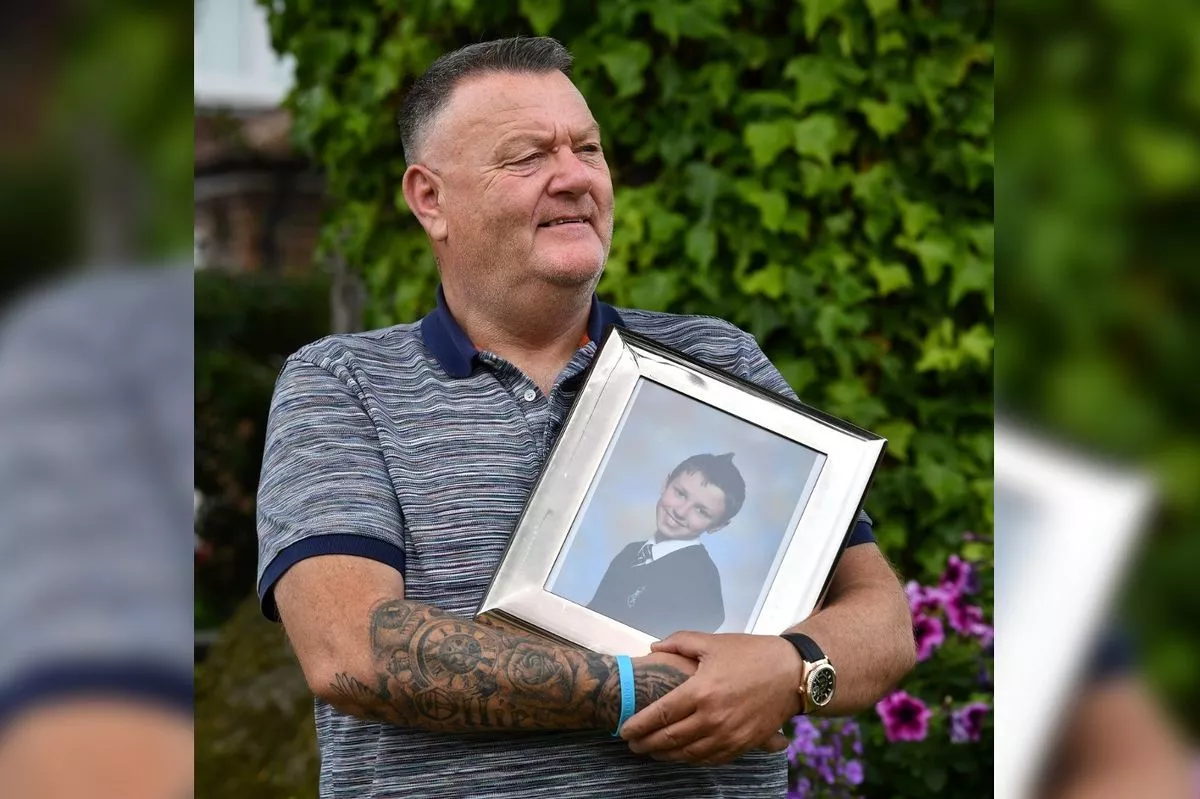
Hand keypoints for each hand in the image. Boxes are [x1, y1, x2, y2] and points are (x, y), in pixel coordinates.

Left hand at [620, 632, 801, 765]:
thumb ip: (679, 642)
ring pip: (688, 754)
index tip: (624, 729)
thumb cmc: (752, 654)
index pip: (661, 714)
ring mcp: (729, 735)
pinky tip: (682, 755)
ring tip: (651, 752)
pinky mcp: (743, 745)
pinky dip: (692, 760)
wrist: (792, 673)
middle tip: (632, 745)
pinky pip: (711, 759)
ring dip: (666, 755)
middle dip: (646, 744)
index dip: (639, 724)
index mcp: (702, 691)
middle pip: (670, 739)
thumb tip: (654, 648)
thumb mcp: (713, 642)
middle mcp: (713, 718)